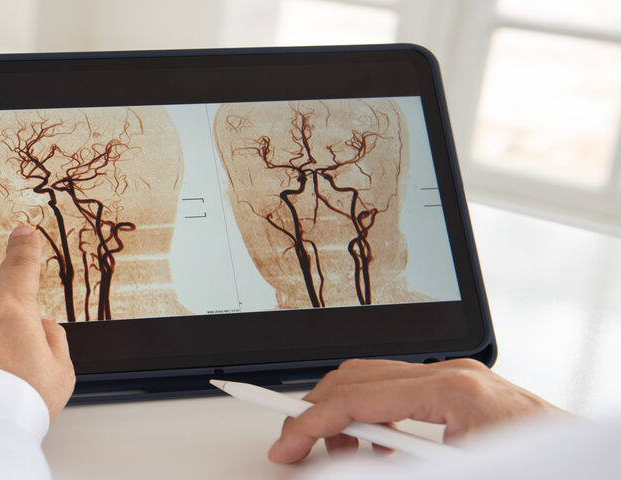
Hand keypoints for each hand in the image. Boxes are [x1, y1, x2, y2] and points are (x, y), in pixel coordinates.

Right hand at [267, 358, 562, 462]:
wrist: (588, 466)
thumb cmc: (540, 470)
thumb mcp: (453, 472)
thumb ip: (392, 467)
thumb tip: (344, 461)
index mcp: (453, 391)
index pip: (356, 398)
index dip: (309, 424)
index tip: (285, 448)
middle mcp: (456, 375)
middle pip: (357, 376)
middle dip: (316, 412)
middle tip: (293, 447)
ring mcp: (462, 379)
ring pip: (375, 381)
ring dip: (346, 417)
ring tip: (338, 455)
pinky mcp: (468, 392)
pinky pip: (403, 394)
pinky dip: (377, 420)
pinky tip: (380, 451)